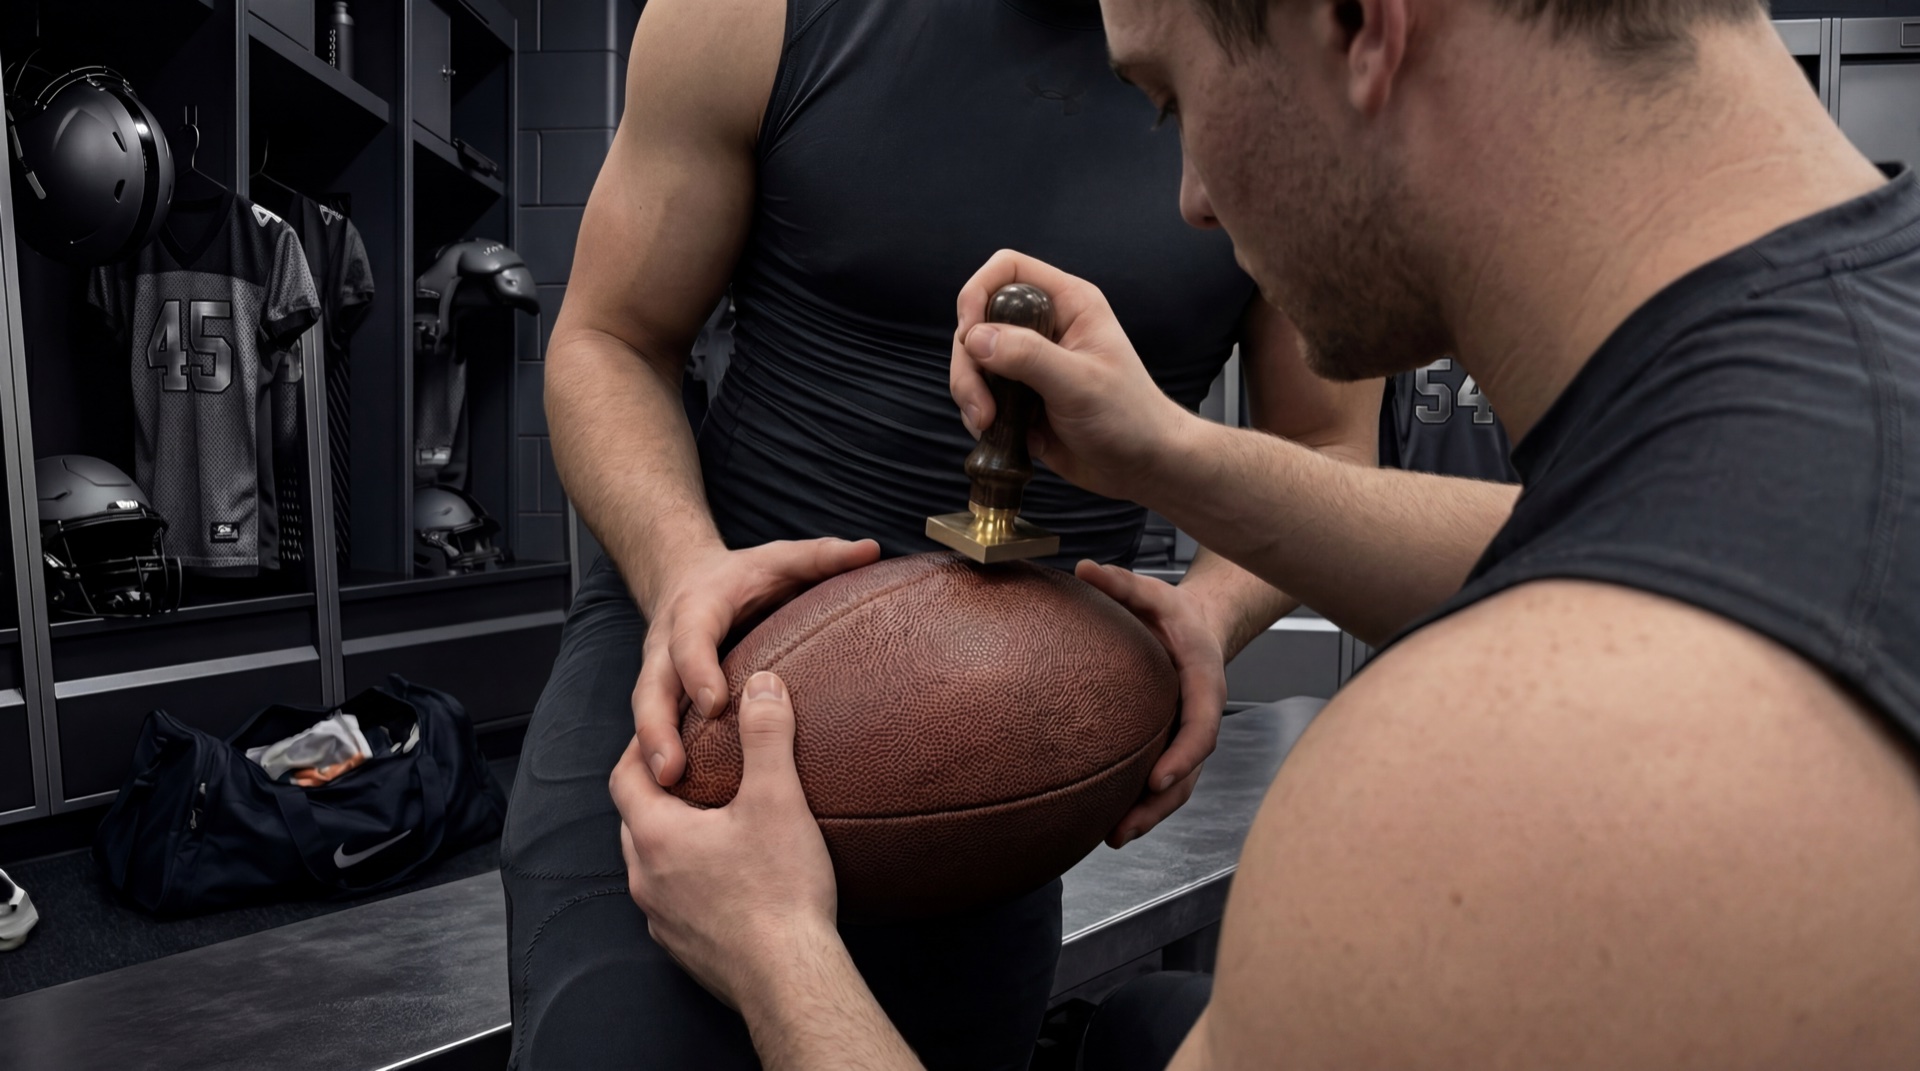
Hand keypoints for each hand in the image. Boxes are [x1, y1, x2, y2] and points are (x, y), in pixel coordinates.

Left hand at [613, 671, 839, 1009]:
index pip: (625, 777)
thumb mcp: (778, 800)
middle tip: (690, 770)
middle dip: (656, 792)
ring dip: (671, 840)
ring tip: (709, 822)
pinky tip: (726, 878)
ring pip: (650, 866)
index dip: (642, 747)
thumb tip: (764, 685)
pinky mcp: (684, 948)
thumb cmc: (778, 891)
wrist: (788, 979)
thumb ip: (768, 735)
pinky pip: (673, 903)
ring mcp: (661, 919)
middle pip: (634, 821)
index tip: (667, 730)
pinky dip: (688, 881)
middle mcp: (646, 879)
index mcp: (656, 836)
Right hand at [634, 538, 880, 786]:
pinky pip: (656, 725)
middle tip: (672, 770)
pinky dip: (660, 755)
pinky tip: (679, 793)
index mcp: (696, 611)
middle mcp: (667, 644)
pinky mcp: (662, 694)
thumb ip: (823, 556)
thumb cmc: (745, 575)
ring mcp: (659, 672)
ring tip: (669, 789)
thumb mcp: (782, 559)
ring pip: (646, 712)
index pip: (690, 641)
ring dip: (653, 750)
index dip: (698, 670)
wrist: (685, 575)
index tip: (715, 703)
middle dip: (657, 728)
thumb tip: (872, 550)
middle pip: (651, 687)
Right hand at [950, 249, 1196, 501]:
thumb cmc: (1129, 417)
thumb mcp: (1079, 383)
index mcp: (1068, 305)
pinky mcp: (1020, 396)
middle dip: (969, 362)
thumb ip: (1028, 356)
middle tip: (979, 404)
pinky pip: (981, 393)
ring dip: (969, 391)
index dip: (979, 294)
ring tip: (987, 423)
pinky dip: (977, 413)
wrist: (1142, 467)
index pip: (1007, 271)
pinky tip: (996, 434)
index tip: (970, 334)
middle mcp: (1045, 326)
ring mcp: (1029, 362)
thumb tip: (975, 338)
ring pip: (975, 360)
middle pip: (979, 320)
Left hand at [1077, 561, 1226, 846]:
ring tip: (1112, 837)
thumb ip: (1121, 583)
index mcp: (1204, 684)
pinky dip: (1140, 803)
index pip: (1202, 727)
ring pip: (1176, 786)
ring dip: (1148, 814)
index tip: (1158, 778)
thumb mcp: (1152, 592)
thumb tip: (1085, 568)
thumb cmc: (1173, 613)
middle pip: (1188, 771)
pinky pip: (1160, 779)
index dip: (1183, 756)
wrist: (1196, 627)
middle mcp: (1199, 717)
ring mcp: (1185, 736)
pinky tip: (1106, 823)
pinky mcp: (1169, 745)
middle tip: (1123, 828)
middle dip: (1159, 804)